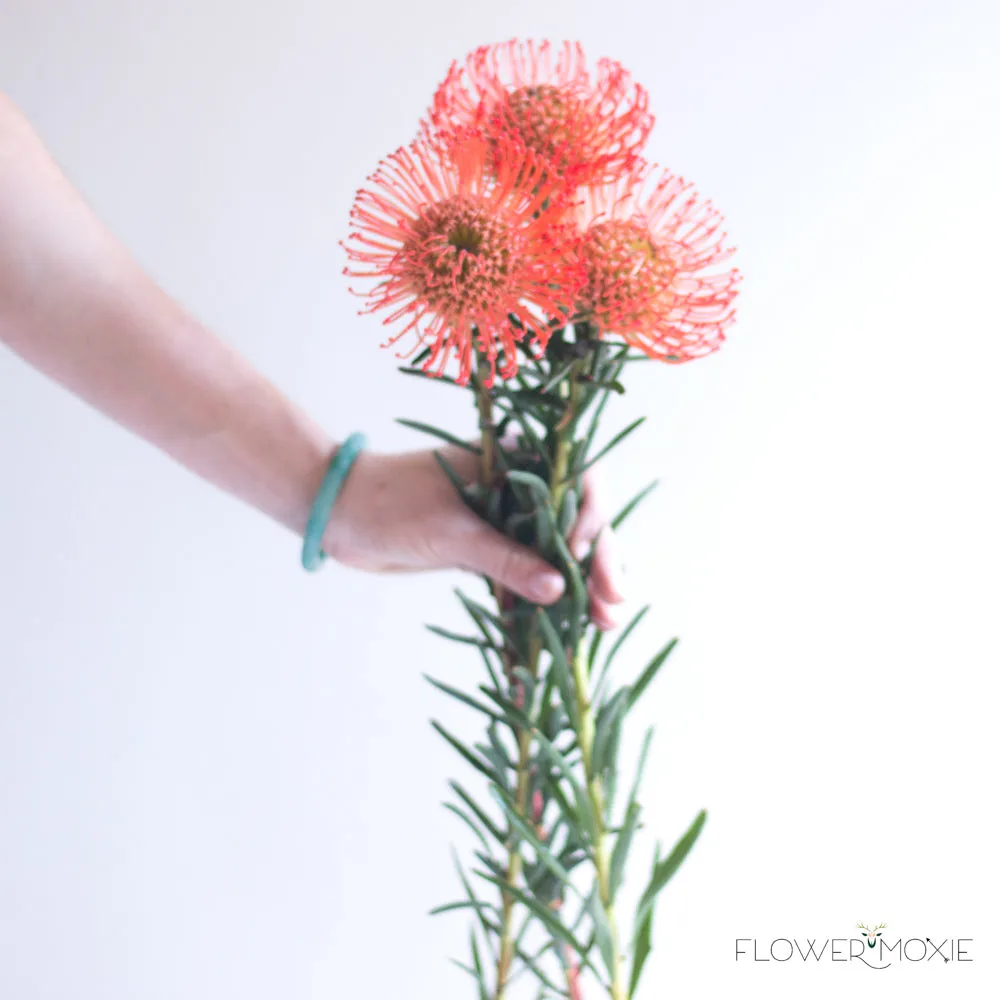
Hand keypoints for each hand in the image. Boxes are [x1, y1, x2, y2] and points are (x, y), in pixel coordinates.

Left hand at [323, 446, 625, 628]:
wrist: (337, 515)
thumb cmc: (388, 504)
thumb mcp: (451, 533)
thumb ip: (505, 559)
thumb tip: (558, 589)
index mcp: (514, 460)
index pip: (577, 483)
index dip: (593, 520)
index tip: (583, 558)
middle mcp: (518, 487)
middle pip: (577, 523)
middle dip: (599, 563)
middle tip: (614, 606)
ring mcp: (505, 519)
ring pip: (557, 553)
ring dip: (581, 587)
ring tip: (604, 624)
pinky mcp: (488, 550)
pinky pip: (528, 574)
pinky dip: (545, 600)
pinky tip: (566, 628)